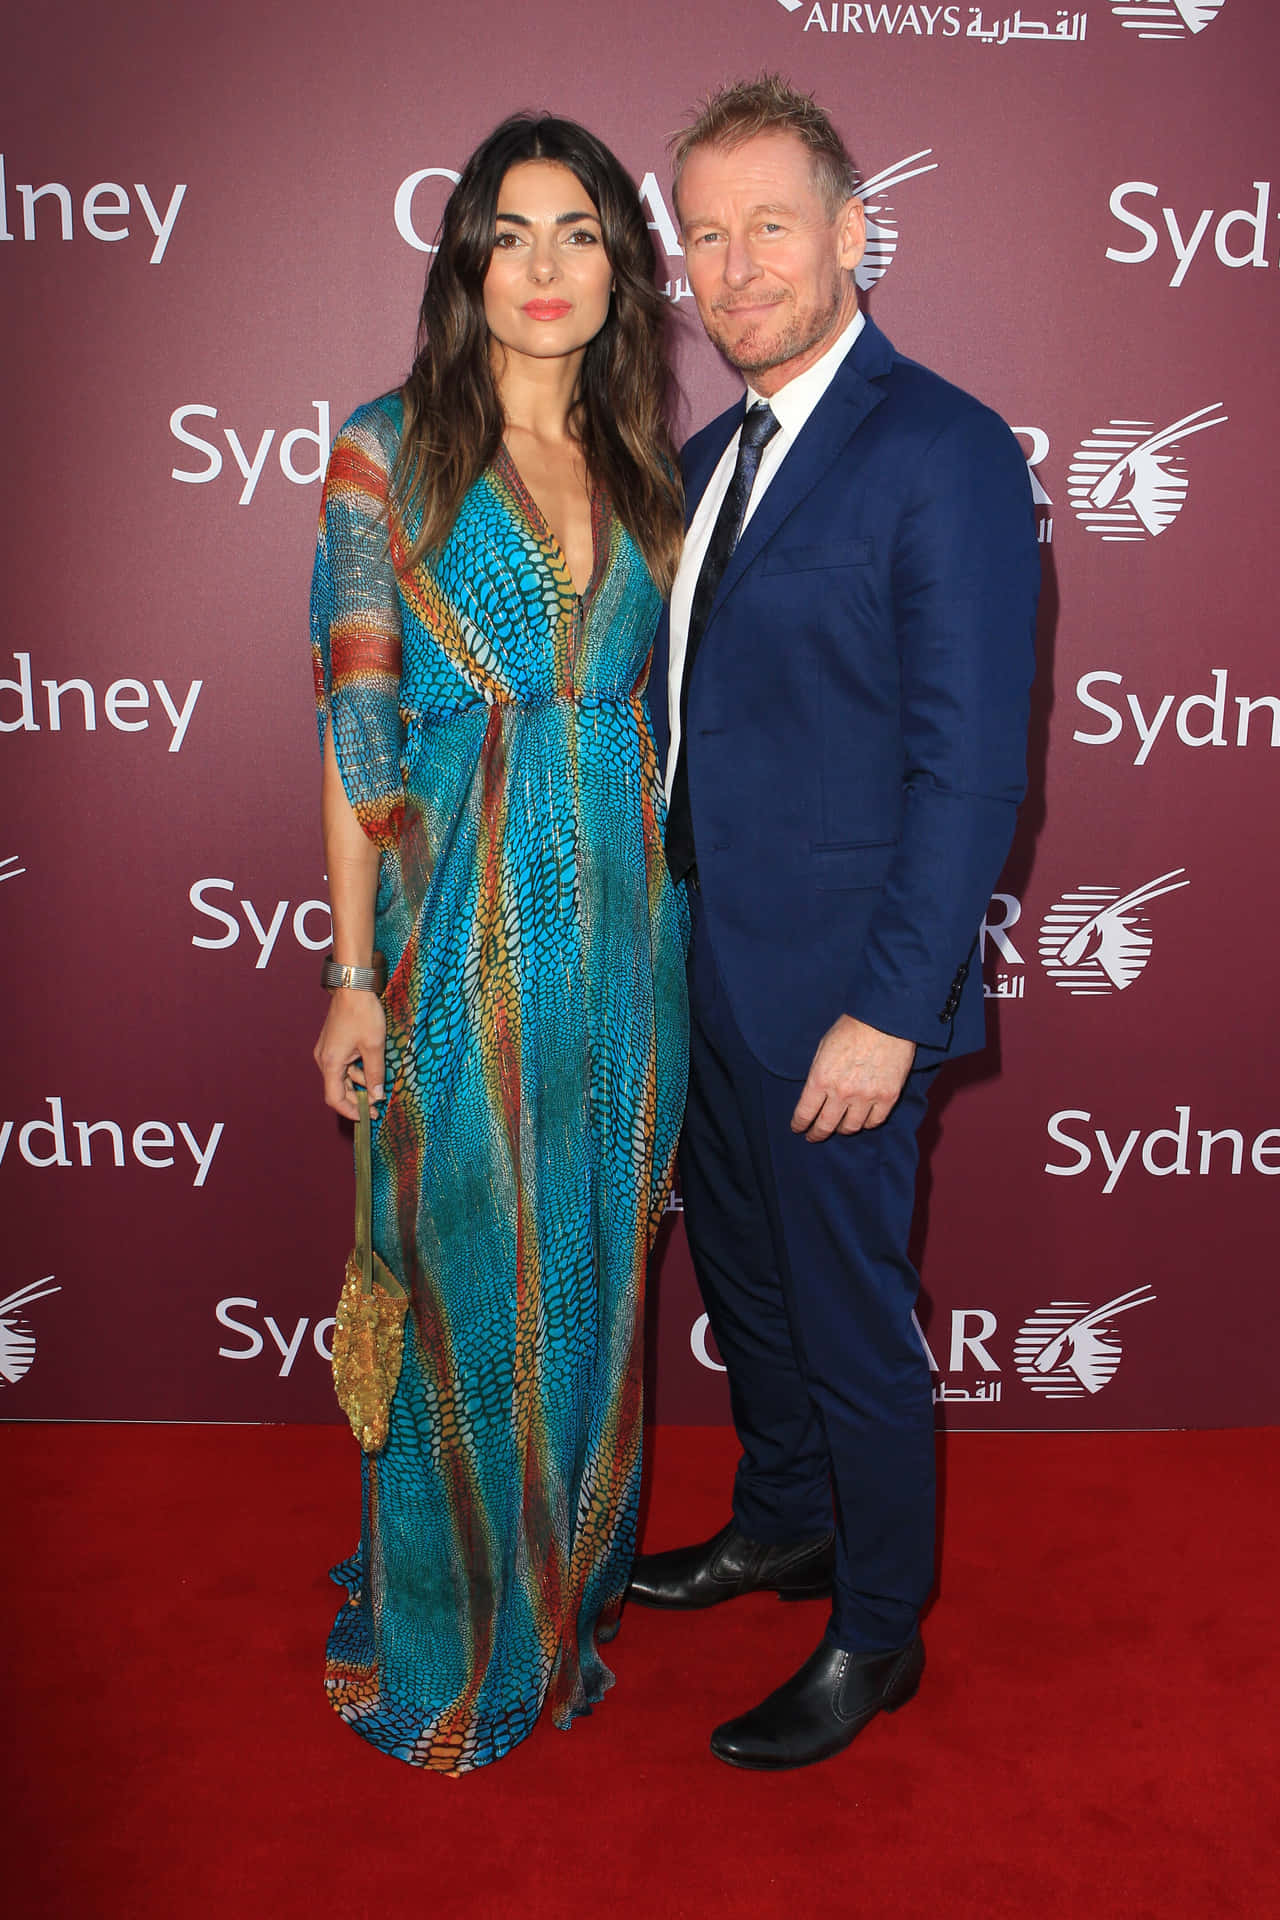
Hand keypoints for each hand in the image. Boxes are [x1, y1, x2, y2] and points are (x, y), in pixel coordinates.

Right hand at [314, 990, 385, 1120]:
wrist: (353, 986)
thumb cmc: (362, 1014)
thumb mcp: (374, 1047)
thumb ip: (375, 1073)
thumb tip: (376, 1095)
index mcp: (331, 1063)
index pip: (334, 1098)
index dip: (350, 1111)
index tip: (366, 1116)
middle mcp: (324, 1059)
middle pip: (337, 1089)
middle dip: (356, 1100)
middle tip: (376, 1107)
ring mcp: (327, 1050)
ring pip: (342, 1077)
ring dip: (358, 1085)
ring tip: (379, 1088)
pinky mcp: (333, 1043)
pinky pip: (343, 1064)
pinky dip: (356, 1071)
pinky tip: (372, 1070)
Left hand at [791, 1016, 915, 1140]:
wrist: (885, 1019)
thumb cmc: (851, 1029)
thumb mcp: (823, 1048)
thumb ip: (818, 1075)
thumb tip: (815, 1094)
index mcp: (821, 1079)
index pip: (805, 1113)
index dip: (799, 1124)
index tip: (799, 1128)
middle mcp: (842, 1093)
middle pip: (826, 1126)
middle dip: (817, 1134)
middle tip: (814, 1136)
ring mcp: (866, 1097)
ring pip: (851, 1127)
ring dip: (842, 1129)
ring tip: (840, 1126)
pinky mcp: (887, 1097)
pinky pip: (874, 1121)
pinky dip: (866, 1123)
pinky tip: (862, 1119)